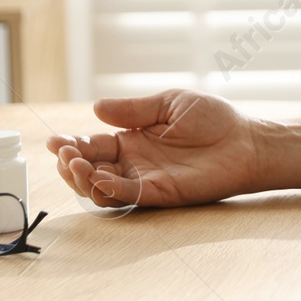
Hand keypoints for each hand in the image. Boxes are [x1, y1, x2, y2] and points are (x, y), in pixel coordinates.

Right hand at [47, 90, 263, 208]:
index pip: (92, 146)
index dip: (70, 146)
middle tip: (63, 153)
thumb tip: (96, 108)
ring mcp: (146, 179)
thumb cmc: (214, 120)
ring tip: (74, 163)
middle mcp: (134, 163)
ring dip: (82, 179)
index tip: (54, 141)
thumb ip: (134, 109)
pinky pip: (128, 196)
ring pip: (101, 189)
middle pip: (89, 170)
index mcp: (133, 140)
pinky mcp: (161, 193)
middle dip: (69, 164)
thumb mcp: (170, 104)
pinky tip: (99, 176)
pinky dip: (109, 188)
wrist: (247, 141)